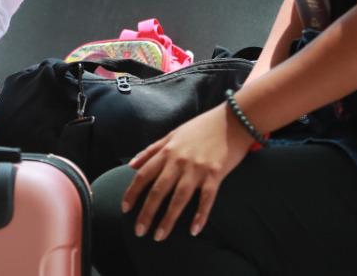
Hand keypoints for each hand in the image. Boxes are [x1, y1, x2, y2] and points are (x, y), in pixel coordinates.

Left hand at [120, 104, 253, 240]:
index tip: (124, 209)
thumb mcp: (172, 134)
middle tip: (139, 231)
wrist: (231, 121)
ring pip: (179, 199)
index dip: (132, 193)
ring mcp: (197, 169)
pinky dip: (200, 216)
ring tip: (159, 236)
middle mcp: (178, 161)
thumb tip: (131, 165)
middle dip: (146, 213)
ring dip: (168, 219)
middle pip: (158, 190)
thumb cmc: (200, 128)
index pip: (143, 175)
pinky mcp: (216, 174)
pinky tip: (194, 231)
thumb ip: (151, 150)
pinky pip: (206, 199)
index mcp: (167, 151)